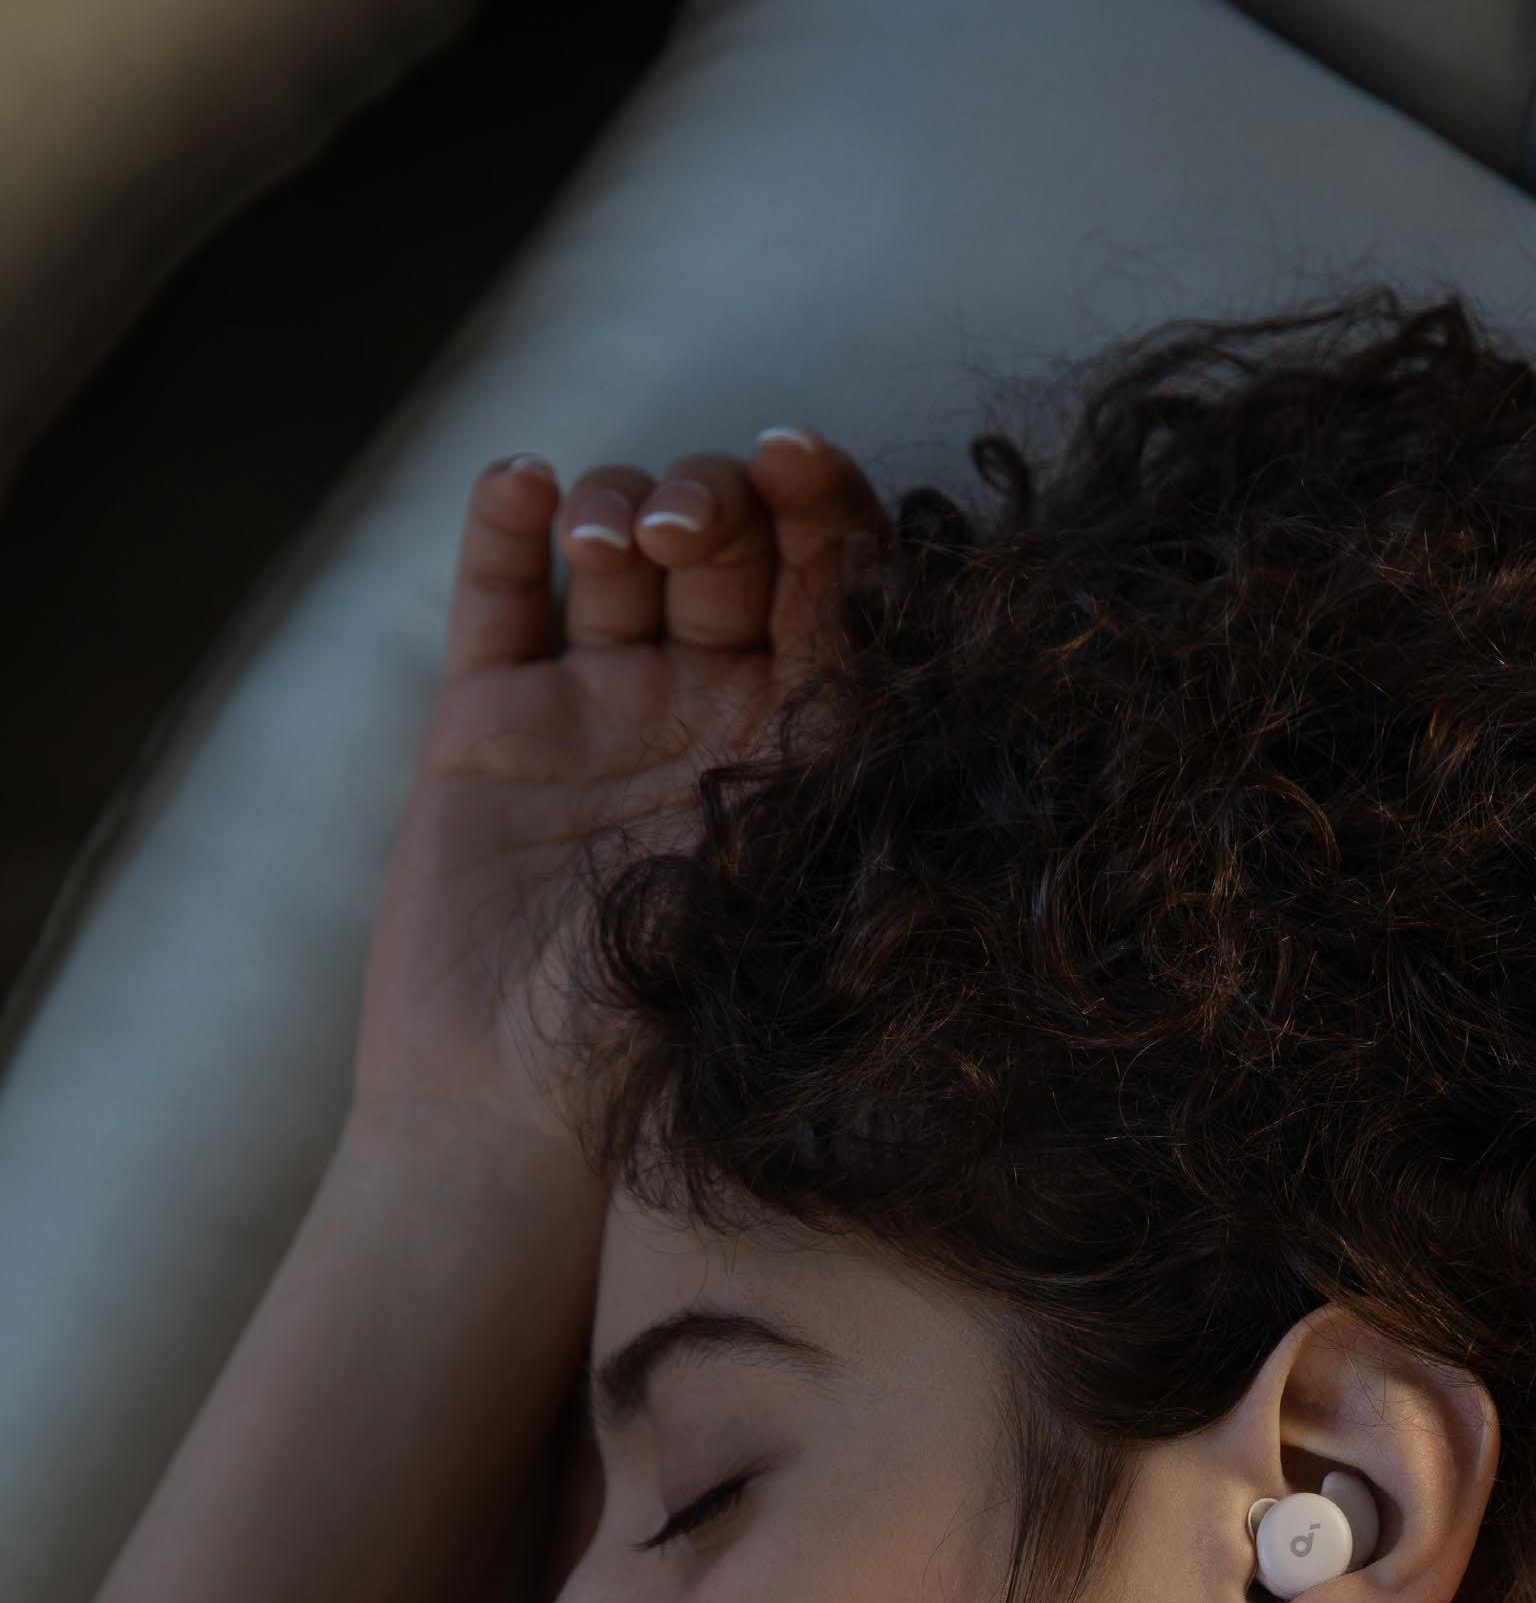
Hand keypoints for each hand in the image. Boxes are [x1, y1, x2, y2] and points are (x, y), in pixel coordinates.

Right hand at [351, 429, 885, 1177]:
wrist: (524, 1138)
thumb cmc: (685, 1059)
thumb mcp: (808, 926)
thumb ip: (866, 806)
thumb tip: (979, 687)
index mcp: (808, 751)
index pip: (835, 590)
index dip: (827, 508)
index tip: (808, 464)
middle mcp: (710, 713)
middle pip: (732, 544)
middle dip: (722, 501)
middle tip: (703, 523)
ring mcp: (598, 708)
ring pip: (619, 544)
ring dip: (625, 502)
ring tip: (623, 535)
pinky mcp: (490, 723)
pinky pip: (498, 597)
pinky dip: (507, 524)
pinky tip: (526, 485)